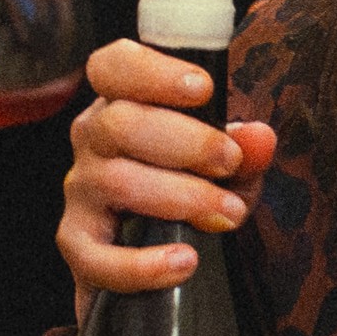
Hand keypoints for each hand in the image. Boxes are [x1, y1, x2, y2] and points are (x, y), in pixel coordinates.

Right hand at [53, 33, 254, 302]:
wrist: (158, 268)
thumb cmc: (189, 199)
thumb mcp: (227, 172)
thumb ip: (245, 153)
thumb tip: (258, 137)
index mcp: (122, 104)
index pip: (113, 68)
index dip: (154, 72)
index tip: (203, 89)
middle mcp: (93, 141)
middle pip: (120, 123)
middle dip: (186, 142)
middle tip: (229, 162)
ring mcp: (81, 192)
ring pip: (116, 181)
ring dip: (180, 197)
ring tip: (226, 213)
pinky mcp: (78, 246)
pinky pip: (95, 256)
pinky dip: (142, 263)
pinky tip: (183, 262)